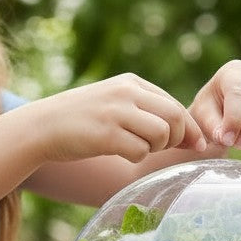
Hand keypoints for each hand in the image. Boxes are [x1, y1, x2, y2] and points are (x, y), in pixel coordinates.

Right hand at [21, 73, 205, 163]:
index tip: (198, 145)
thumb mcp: (116, 102)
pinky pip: (140, 150)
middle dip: (178, 139)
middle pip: (175, 117)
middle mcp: (126, 93)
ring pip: (161, 134)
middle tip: (162, 149)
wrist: (42, 126)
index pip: (175, 105)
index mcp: (132, 83)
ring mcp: (115, 112)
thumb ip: (147, 110)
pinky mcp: (105, 134)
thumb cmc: (84, 120)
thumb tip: (190, 134)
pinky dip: (135, 156)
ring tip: (136, 147)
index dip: (191, 128)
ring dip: (155, 148)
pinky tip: (119, 152)